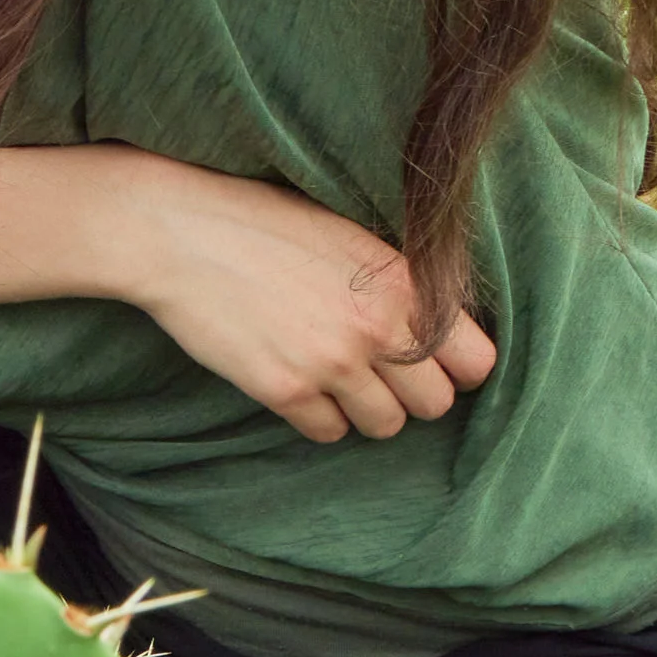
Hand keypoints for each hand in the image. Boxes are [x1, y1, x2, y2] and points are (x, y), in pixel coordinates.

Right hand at [110, 159, 498, 444]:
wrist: (179, 232)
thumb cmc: (262, 222)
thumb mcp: (350, 237)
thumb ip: (399, 283)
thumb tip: (437, 326)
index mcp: (403, 283)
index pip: (477, 362)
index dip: (455, 367)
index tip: (430, 363)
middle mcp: (378, 328)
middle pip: (436, 404)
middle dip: (410, 393)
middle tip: (377, 374)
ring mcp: (332, 363)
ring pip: (386, 426)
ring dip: (366, 410)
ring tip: (336, 382)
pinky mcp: (285, 390)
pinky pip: (328, 433)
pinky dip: (317, 417)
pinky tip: (296, 383)